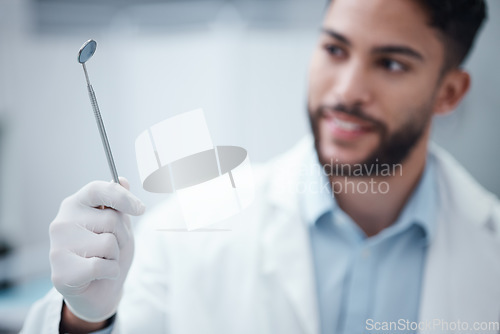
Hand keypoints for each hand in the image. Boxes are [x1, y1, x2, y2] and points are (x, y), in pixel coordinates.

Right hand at [49, 177, 144, 322]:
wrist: (99, 291)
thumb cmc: (108, 253)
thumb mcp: (119, 225)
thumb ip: (119, 203)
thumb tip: (123, 179)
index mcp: (75, 204)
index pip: (98, 190)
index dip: (123, 197)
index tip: (140, 209)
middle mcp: (62, 222)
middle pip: (111, 219)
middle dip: (122, 236)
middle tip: (111, 248)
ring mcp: (57, 247)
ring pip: (108, 243)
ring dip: (115, 256)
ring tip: (103, 260)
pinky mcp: (60, 272)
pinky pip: (101, 265)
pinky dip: (110, 272)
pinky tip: (99, 275)